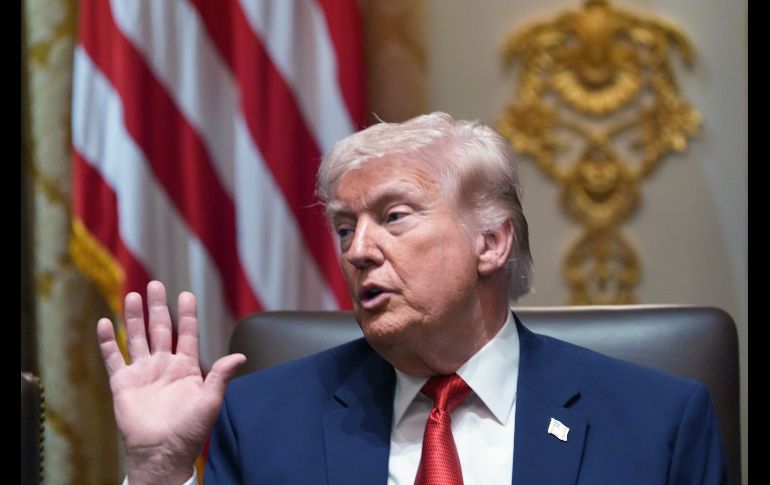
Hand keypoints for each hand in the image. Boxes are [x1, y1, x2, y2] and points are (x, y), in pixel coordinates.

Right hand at [97, 281, 245, 484]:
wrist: (162, 453)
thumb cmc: (189, 431)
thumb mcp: (210, 401)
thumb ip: (221, 376)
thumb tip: (240, 357)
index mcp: (186, 368)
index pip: (187, 333)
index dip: (187, 314)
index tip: (186, 294)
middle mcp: (164, 366)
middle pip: (160, 329)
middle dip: (158, 307)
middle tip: (155, 284)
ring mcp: (143, 373)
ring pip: (137, 337)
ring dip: (134, 317)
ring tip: (133, 295)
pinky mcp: (123, 384)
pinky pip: (113, 358)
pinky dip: (108, 341)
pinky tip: (105, 322)